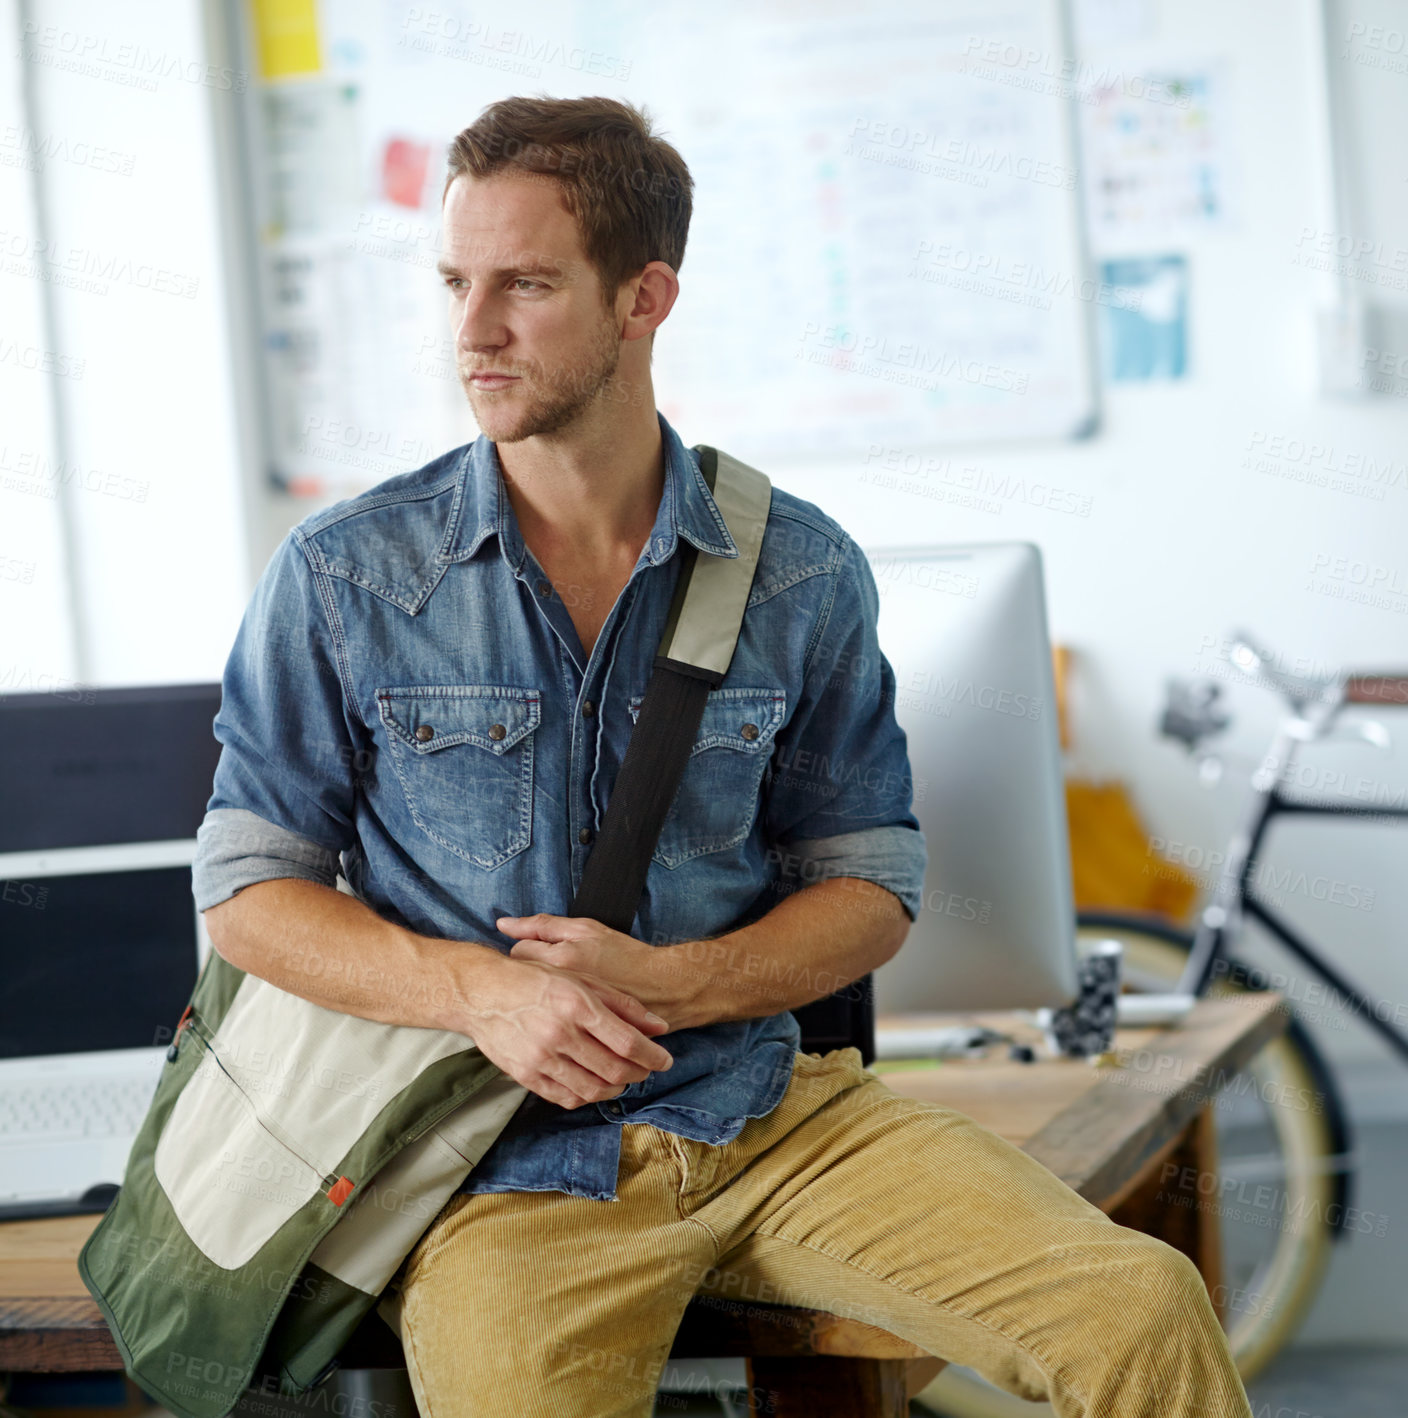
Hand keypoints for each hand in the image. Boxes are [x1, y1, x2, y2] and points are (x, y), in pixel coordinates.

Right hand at [460, 950, 672, 1110]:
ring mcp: (541, 1057)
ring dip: (616, 1088)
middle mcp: (560, 1033)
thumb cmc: (535, 981)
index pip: (627, 1042)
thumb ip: (622, 1004)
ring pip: (593, 1088)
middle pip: (614, 1069)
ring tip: (623, 1079)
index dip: (652, 1056)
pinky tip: (595, 1085)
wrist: (483, 993)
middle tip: (646, 1069)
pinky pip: (566, 1097)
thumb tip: (659, 1026)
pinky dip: (588, 1096)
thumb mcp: (581, 979)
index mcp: (577, 1004)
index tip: (664, 1060)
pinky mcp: (526, 1075)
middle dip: (638, 1073)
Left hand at [498, 913, 679, 1019]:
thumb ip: (543, 925)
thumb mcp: (587, 930)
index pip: (517, 954)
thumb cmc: (625, 957)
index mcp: (561, 960)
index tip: (541, 957)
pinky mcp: (575, 1039)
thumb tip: (503, 924)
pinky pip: (546, 1029)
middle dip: (528, 981)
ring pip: (530, 1012)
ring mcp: (566, 1019)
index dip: (527, 953)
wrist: (662, 989)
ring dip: (536, 1005)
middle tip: (547, 979)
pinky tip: (561, 1017)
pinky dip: (549, 1025)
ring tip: (553, 998)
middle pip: (519, 985)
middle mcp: (559, 992)